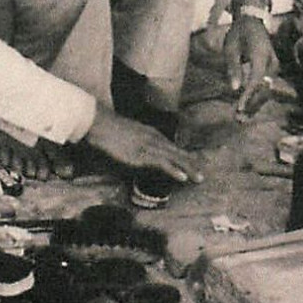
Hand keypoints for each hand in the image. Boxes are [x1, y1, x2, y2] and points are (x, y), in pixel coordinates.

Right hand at [84, 105, 203, 183]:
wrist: (100, 124)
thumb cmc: (109, 130)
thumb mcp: (129, 135)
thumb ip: (138, 142)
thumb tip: (140, 151)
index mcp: (152, 134)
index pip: (172, 147)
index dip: (184, 157)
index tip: (195, 164)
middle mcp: (155, 139)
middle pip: (177, 153)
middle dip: (191, 164)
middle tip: (202, 174)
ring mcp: (149, 147)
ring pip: (174, 159)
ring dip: (188, 169)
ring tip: (199, 178)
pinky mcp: (142, 155)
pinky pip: (162, 164)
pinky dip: (173, 170)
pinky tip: (182, 177)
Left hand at [223, 13, 278, 115]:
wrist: (252, 22)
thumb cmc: (238, 33)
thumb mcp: (230, 48)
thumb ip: (233, 67)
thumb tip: (234, 88)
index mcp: (261, 54)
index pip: (256, 80)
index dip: (248, 96)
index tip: (239, 107)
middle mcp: (272, 61)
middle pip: (264, 89)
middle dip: (252, 105)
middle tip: (239, 119)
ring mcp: (274, 66)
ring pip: (267, 90)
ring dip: (255, 105)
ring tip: (242, 118)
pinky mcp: (272, 69)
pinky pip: (266, 87)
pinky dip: (257, 98)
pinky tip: (247, 108)